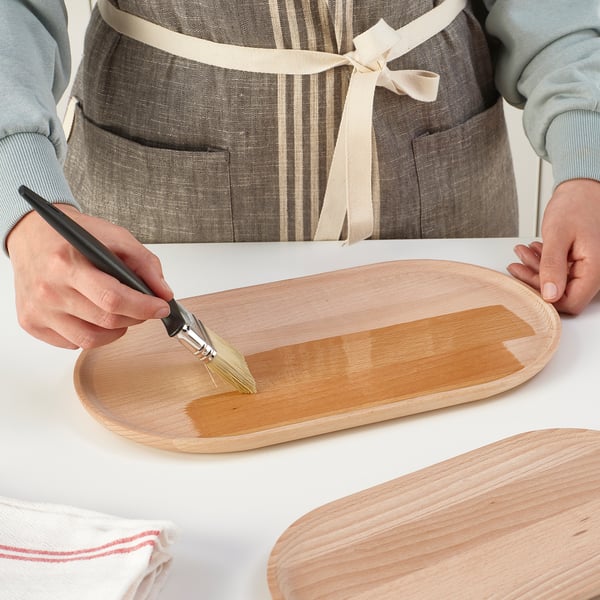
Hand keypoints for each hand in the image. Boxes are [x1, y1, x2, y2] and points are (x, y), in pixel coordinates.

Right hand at [7, 205, 172, 348]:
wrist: (32, 235)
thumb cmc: (72, 236)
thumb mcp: (114, 237)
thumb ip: (145, 263)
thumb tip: (164, 293)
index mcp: (66, 263)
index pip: (113, 298)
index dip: (143, 307)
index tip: (161, 307)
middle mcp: (48, 290)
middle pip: (106, 321)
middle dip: (136, 317)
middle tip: (144, 307)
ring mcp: (38, 310)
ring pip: (91, 340)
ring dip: (116, 330)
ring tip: (119, 312)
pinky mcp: (32, 323)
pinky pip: (73, 343)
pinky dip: (93, 334)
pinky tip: (94, 315)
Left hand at [507, 178, 599, 314]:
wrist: (583, 189)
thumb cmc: (575, 206)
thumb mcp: (558, 235)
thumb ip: (552, 266)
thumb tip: (550, 295)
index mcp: (595, 268)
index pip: (571, 302)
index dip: (547, 298)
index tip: (526, 283)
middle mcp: (594, 271)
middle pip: (561, 293)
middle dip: (535, 279)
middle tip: (516, 264)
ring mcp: (586, 267)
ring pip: (557, 282)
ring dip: (535, 269)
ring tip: (521, 253)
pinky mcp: (579, 262)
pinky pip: (559, 270)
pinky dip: (542, 263)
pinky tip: (531, 251)